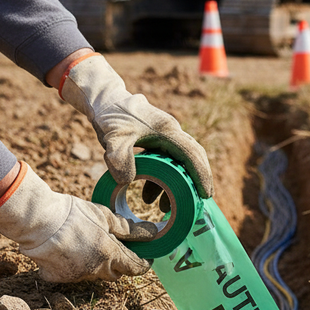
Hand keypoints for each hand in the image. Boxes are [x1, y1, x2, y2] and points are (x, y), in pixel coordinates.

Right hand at [0, 162, 154, 282]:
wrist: (36, 220)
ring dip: (97, 265)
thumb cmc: (72, 214)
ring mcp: (76, 276)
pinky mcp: (58, 278)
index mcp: (110, 254)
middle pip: (115, 275)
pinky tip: (68, 251)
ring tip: (89, 246)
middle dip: (120, 265)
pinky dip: (74, 266)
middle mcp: (95, 270)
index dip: (143, 263)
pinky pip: (72, 275)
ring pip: (94, 275)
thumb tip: (152, 233)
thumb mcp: (104, 216)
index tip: (145, 257)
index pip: (135, 267)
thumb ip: (128, 229)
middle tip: (117, 250)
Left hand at [59, 54, 212, 196]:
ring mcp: (165, 137)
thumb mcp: (112, 138)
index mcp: (167, 130)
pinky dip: (163, 180)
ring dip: (177, 184)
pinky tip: (150, 197)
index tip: (206, 194)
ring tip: (165, 208)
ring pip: (180, 163)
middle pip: (194, 158)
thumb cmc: (110, 115)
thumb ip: (119, 158)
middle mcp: (171, 133)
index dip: (201, 174)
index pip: (192, 154)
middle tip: (201, 201)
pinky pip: (167, 163)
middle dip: (198, 180)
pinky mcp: (156, 142)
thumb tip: (126, 181)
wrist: (103, 100)